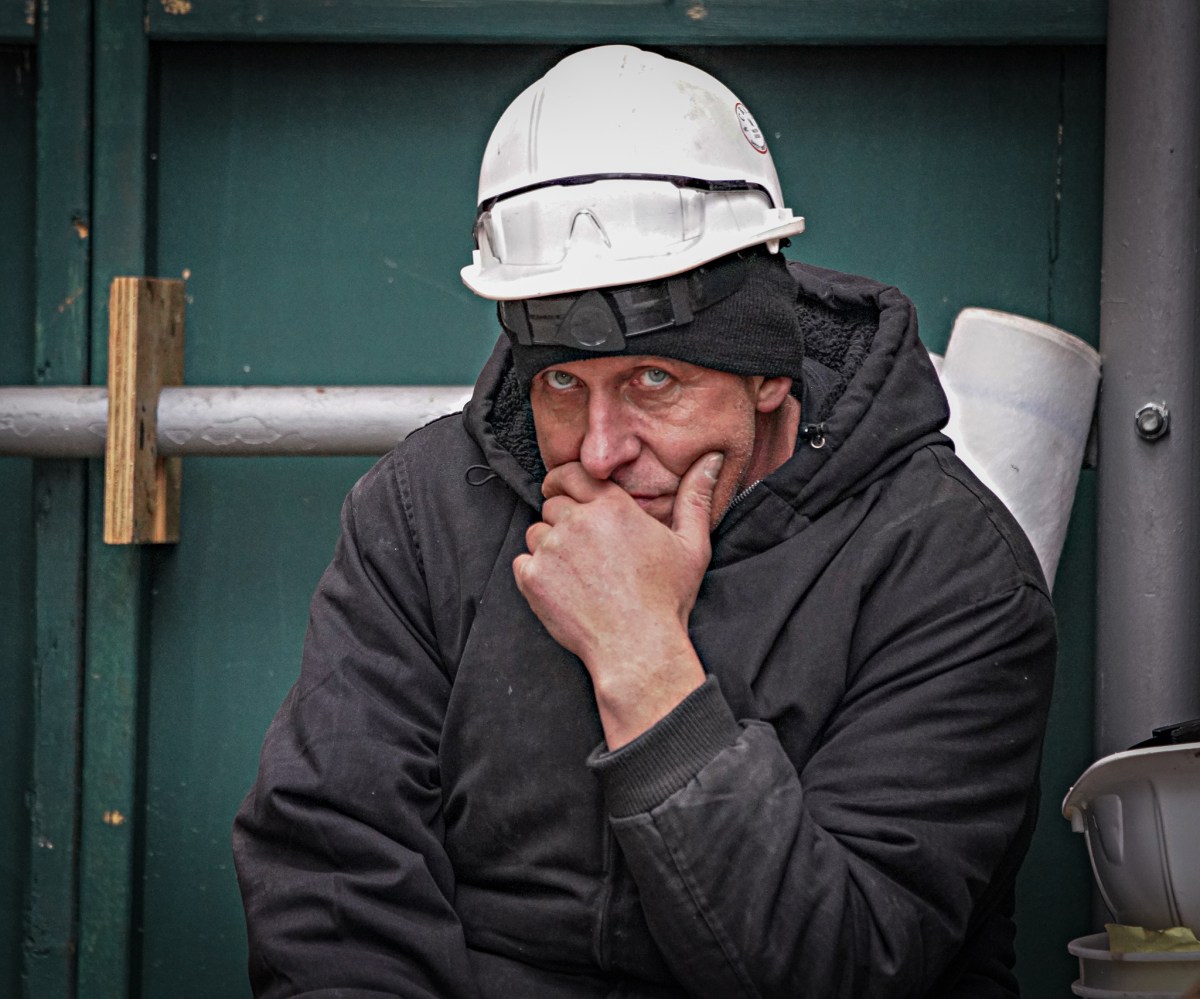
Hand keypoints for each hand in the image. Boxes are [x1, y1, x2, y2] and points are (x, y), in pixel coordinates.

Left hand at [513, 452, 723, 747]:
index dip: (565, 480)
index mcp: (612, 507)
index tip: (564, 490)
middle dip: (562, 517)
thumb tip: (712, 458)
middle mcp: (578, 521)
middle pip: (552, 503)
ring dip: (549, 545)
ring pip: (536, 532)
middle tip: (582, 545)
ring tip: (576, 571)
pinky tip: (561, 589)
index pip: (573, 473)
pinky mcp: (533, 578)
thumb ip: (695, 496)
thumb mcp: (691, 545)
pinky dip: (535, 572)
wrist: (637, 648)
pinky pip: (522, 561)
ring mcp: (551, 549)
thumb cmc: (666, 599)